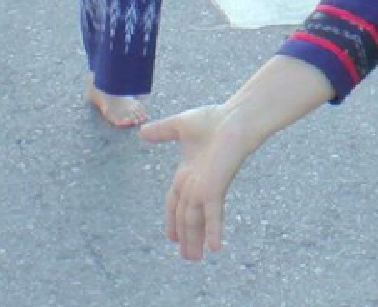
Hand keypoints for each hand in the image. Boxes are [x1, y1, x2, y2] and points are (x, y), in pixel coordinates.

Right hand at [141, 104, 254, 260]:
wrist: (236, 118)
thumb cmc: (215, 119)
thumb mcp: (181, 126)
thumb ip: (162, 132)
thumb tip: (141, 132)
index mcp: (189, 172)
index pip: (176, 200)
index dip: (172, 218)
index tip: (172, 236)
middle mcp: (197, 184)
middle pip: (185, 215)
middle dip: (185, 235)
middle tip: (187, 256)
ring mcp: (206, 188)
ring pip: (194, 219)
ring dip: (193, 239)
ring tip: (194, 258)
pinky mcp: (215, 189)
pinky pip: (212, 214)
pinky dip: (213, 231)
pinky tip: (215, 248)